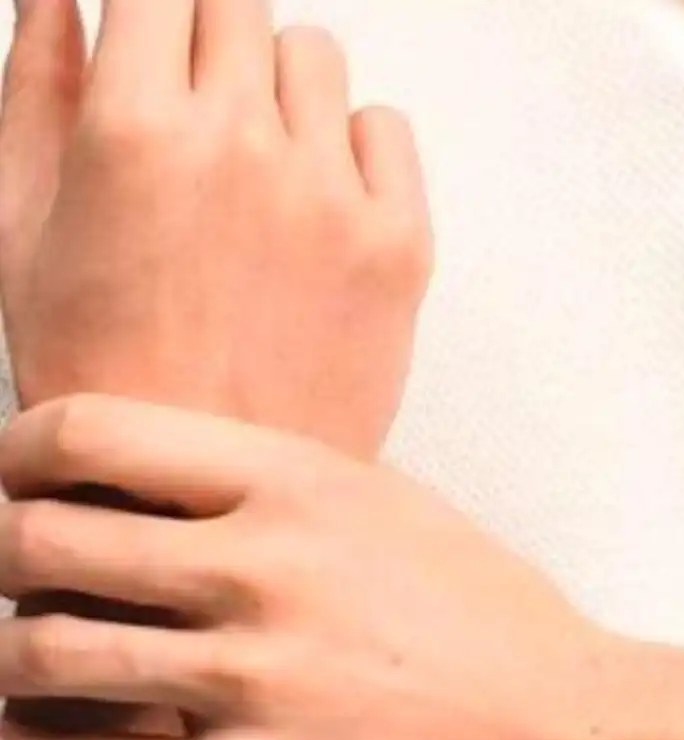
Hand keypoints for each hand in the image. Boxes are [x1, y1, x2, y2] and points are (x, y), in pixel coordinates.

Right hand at [0, 0, 430, 458]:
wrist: (199, 498)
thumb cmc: (103, 378)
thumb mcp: (19, 225)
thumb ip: (35, 84)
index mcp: (137, 129)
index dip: (151, 9)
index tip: (151, 36)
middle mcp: (244, 147)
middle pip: (237, 7)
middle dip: (205, 42)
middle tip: (193, 114)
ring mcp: (332, 198)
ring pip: (315, 60)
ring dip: (279, 88)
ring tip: (253, 169)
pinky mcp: (399, 248)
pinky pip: (386, 129)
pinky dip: (351, 146)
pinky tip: (312, 205)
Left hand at [0, 396, 683, 739]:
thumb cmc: (507, 639)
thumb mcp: (399, 518)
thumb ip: (280, 497)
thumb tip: (171, 500)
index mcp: (296, 484)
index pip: (86, 436)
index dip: (14, 461)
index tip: (11, 489)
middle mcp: (260, 569)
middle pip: (36, 539)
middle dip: (0, 563)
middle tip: (13, 585)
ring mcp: (253, 680)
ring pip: (40, 652)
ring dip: (14, 662)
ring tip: (30, 672)